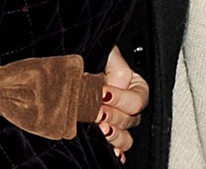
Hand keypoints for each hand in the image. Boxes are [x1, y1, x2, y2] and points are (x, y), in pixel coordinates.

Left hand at [96, 45, 147, 161]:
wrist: (67, 69)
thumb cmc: (88, 57)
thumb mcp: (103, 53)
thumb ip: (115, 63)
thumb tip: (118, 81)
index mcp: (132, 85)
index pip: (138, 99)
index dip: (122, 98)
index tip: (103, 92)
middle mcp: (127, 106)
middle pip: (131, 120)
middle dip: (114, 116)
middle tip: (97, 112)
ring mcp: (117, 123)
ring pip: (126, 138)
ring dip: (114, 136)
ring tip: (101, 130)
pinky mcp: (107, 135)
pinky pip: (117, 149)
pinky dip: (115, 152)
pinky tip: (110, 152)